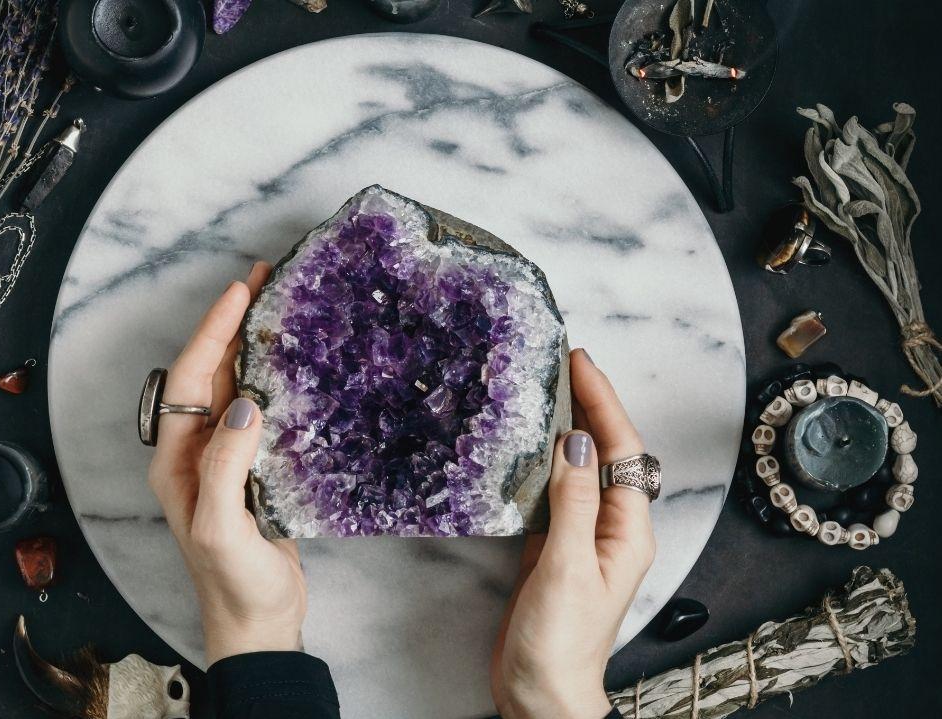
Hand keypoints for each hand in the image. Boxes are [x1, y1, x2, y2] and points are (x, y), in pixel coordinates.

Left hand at [149, 262, 306, 664]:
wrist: (257, 619)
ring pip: (233, 385)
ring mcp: (225, 456)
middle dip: (230, 323)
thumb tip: (245, 403)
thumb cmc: (232, 580)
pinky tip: (292, 363)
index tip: (239, 291)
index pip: (189, 377)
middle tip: (261, 280)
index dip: (213, 331)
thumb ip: (226, 464)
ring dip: (250, 344)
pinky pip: (258, 409)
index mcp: (177, 456)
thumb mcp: (221, 524)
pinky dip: (271, 377)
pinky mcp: (254, 467)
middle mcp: (195, 449)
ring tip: (275, 305)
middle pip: (208, 371)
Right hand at [491, 349, 654, 718]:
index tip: (581, 364)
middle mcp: (612, 526)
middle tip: (566, 362)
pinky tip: (532, 443)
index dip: (603, 402)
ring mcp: (585, 534)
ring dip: (571, 426)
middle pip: (608, 451)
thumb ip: (575, 502)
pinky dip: (547, 458)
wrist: (541, 692)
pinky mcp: (558, 544)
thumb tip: (577, 442)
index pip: (622, 450)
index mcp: (628, 530)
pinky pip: (558, 488)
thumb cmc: (561, 641)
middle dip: (592, 404)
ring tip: (551, 388)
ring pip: (582, 465)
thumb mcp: (569, 566)